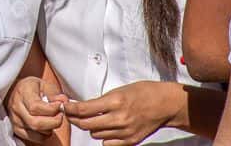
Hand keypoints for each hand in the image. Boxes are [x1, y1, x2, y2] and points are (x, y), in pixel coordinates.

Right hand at [7, 77, 67, 143]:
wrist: (17, 90)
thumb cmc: (33, 87)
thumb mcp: (44, 84)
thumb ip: (55, 93)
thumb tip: (64, 102)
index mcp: (23, 92)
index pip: (35, 107)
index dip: (51, 109)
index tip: (60, 106)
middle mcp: (16, 107)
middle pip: (36, 123)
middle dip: (54, 122)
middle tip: (60, 115)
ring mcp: (15, 119)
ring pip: (36, 132)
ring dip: (50, 128)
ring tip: (53, 119)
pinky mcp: (16, 129)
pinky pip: (34, 138)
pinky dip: (45, 135)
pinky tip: (47, 125)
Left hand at [63, 81, 182, 145]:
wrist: (165, 104)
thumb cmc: (143, 92)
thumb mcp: (119, 90)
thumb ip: (102, 101)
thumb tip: (83, 108)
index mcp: (116, 102)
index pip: (84, 109)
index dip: (70, 109)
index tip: (65, 107)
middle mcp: (119, 118)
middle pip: (86, 125)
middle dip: (75, 119)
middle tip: (71, 114)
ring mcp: (125, 132)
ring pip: (95, 134)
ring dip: (91, 127)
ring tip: (96, 118)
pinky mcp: (130, 141)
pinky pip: (107, 143)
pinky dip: (104, 136)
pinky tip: (108, 128)